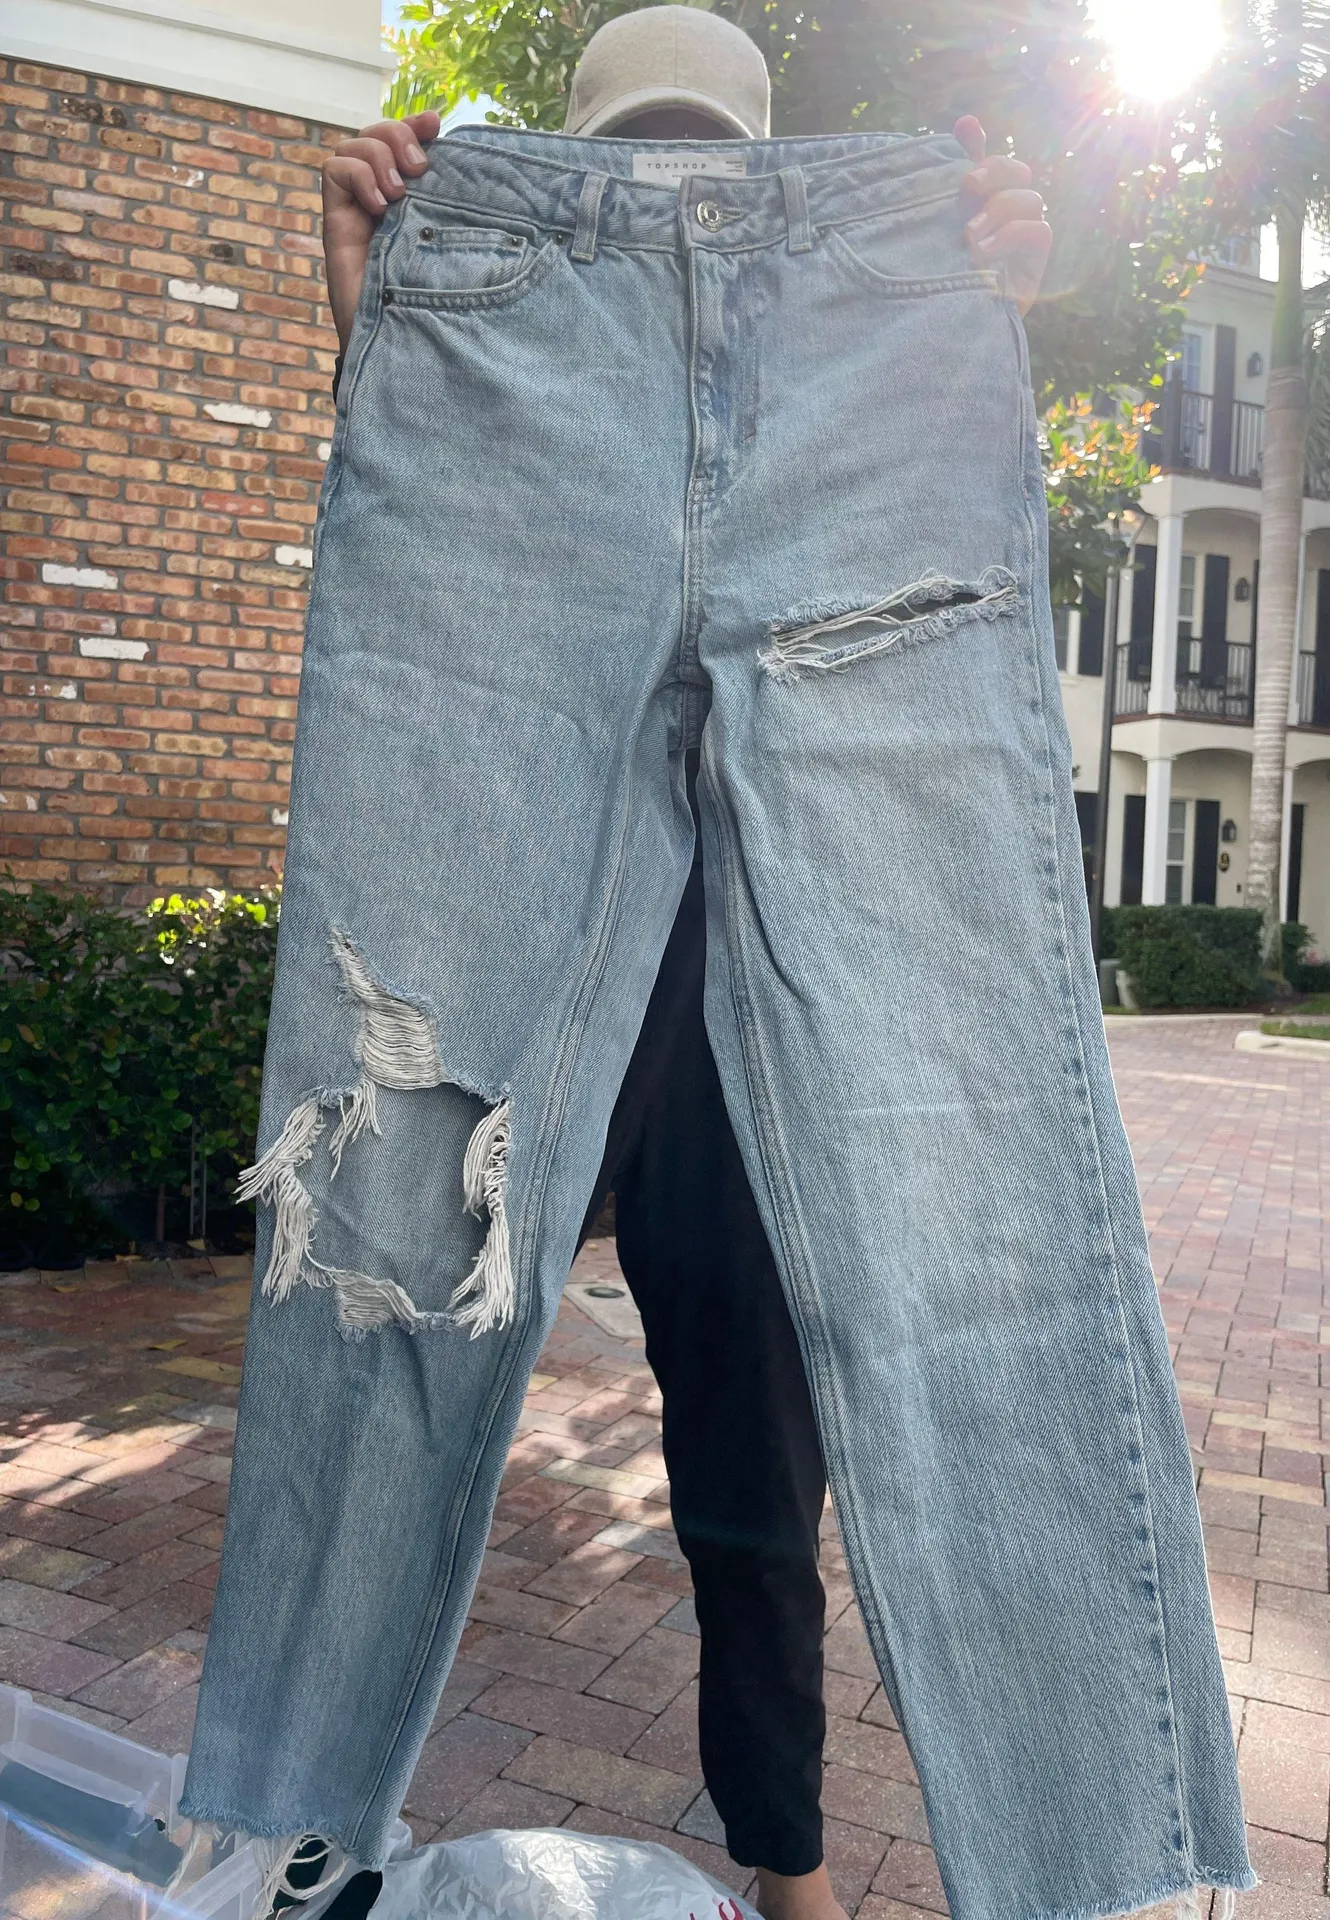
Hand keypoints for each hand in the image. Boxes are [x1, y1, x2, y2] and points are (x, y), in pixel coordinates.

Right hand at [323, 111, 440, 349]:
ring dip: (378, 157)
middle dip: (398, 136)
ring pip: (354, 144)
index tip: (437, 123)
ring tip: (398, 196)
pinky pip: (334, 169)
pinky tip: (377, 207)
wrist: (396, 341)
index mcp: (411, 199)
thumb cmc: (429, 302)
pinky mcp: (336, 220)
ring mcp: (357, 207)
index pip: (405, 142)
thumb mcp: (450, 251)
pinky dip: (357, 176)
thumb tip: (476, 180)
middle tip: (420, 169)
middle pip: (377, 133)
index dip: (415, 125)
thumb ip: (454, 216)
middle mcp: (381, 197)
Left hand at [954, 116, 1051, 315]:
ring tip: (968, 237)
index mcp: (978, 203)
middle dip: (994, 171)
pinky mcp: (1034, 262)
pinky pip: (1039, 230)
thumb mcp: (933, 231)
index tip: (962, 134)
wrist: (943, 335)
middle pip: (1016, 171)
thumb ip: (944, 183)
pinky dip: (1012, 235)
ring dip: (999, 210)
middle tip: (966, 188)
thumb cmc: (937, 281)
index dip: (979, 147)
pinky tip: (982, 255)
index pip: (988, 161)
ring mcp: (1022, 237)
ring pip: (1029, 199)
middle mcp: (1004, 214)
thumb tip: (965, 121)